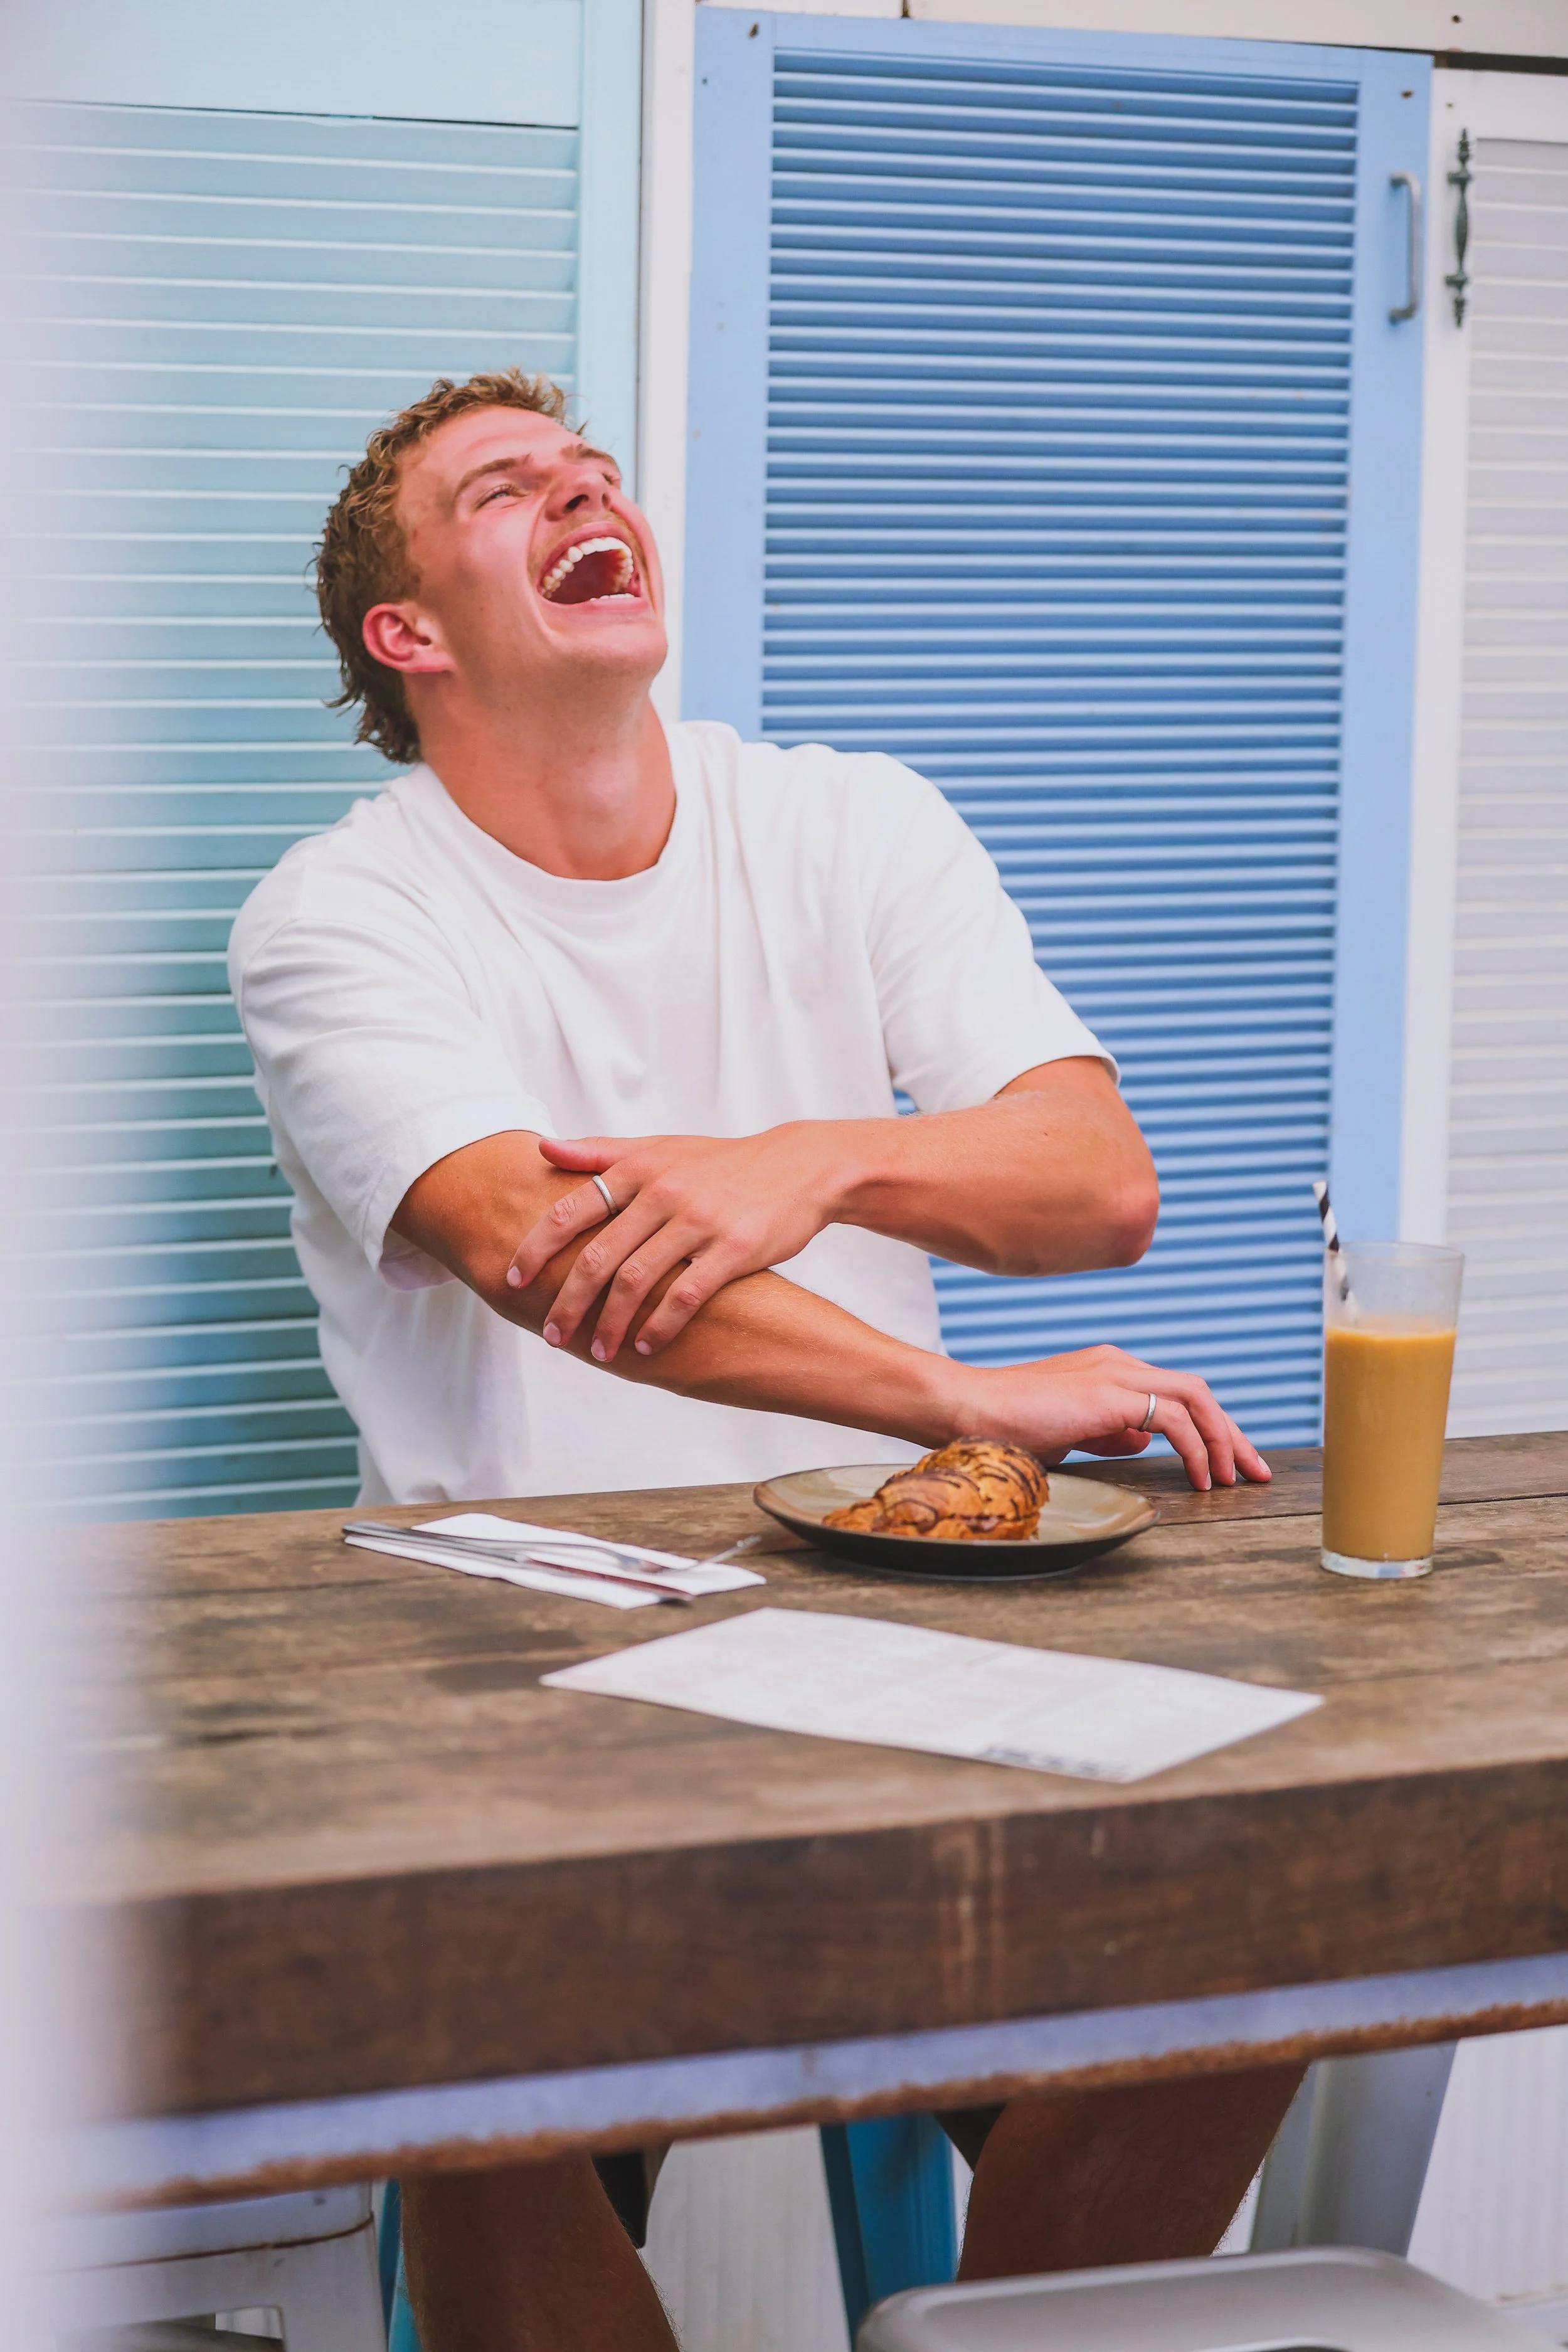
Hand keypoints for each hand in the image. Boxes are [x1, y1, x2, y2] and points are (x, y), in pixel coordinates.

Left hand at [506, 1126, 849, 1360]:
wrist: (801, 1167)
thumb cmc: (722, 1163)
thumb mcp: (661, 1146)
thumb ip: (600, 1152)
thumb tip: (541, 1151)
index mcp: (639, 1169)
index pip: (570, 1212)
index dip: (536, 1250)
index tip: (514, 1282)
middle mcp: (664, 1193)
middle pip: (598, 1257)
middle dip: (568, 1302)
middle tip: (551, 1334)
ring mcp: (699, 1221)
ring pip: (637, 1281)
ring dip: (611, 1324)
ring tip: (599, 1352)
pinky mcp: (734, 1248)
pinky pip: (687, 1295)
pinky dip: (660, 1325)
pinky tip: (646, 1346)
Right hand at [957, 1344, 1269, 1491]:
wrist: (968, 1409)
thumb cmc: (1007, 1424)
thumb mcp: (1070, 1431)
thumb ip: (1107, 1432)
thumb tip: (1141, 1440)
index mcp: (1108, 1370)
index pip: (1176, 1393)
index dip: (1210, 1428)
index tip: (1228, 1461)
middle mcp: (1118, 1364)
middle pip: (1198, 1391)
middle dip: (1231, 1433)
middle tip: (1255, 1470)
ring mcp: (1115, 1374)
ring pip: (1196, 1397)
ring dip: (1222, 1440)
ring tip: (1234, 1479)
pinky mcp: (1109, 1393)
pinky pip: (1174, 1418)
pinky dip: (1196, 1448)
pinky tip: (1200, 1478)